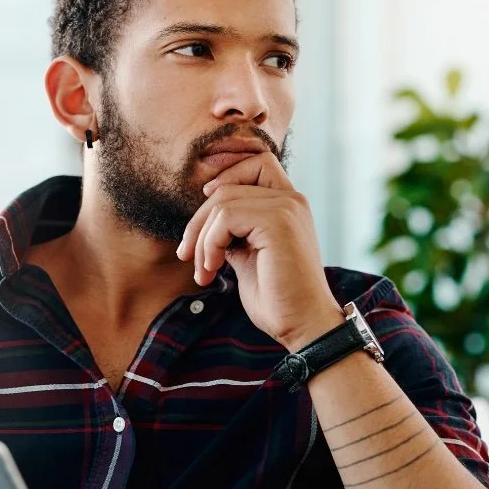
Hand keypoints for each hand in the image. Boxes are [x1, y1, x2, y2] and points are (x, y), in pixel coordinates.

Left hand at [176, 152, 342, 350]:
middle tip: (187, 255)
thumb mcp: (247, 256)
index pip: (255, 162)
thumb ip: (233, 232)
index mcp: (288, 204)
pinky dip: (210, 244)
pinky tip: (214, 270)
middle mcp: (291, 199)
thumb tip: (206, 219)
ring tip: (203, 271)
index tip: (203, 208)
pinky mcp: (279, 221)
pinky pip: (226, 217)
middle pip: (228, 185)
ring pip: (222, 202)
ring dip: (201, 239)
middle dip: (199, 221)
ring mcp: (287, 207)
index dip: (224, 174)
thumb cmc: (277, 299)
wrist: (302, 326)